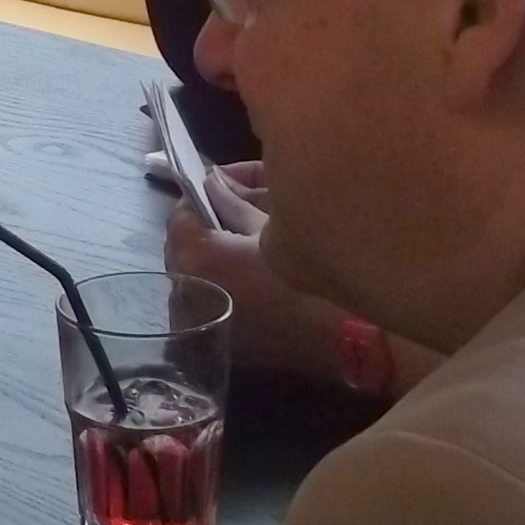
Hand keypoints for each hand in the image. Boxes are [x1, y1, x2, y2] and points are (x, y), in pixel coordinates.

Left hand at [157, 159, 343, 378]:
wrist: (343, 341)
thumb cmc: (309, 279)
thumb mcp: (272, 230)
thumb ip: (235, 202)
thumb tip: (215, 182)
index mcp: (195, 257)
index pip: (182, 212)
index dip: (206, 192)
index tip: (232, 184)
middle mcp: (183, 291)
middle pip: (185, 242)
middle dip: (210, 220)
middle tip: (243, 204)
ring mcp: (195, 320)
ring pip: (194, 271)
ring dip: (214, 251)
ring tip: (250, 238)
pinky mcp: (213, 338)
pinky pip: (207, 298)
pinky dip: (221, 280)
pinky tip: (250, 273)